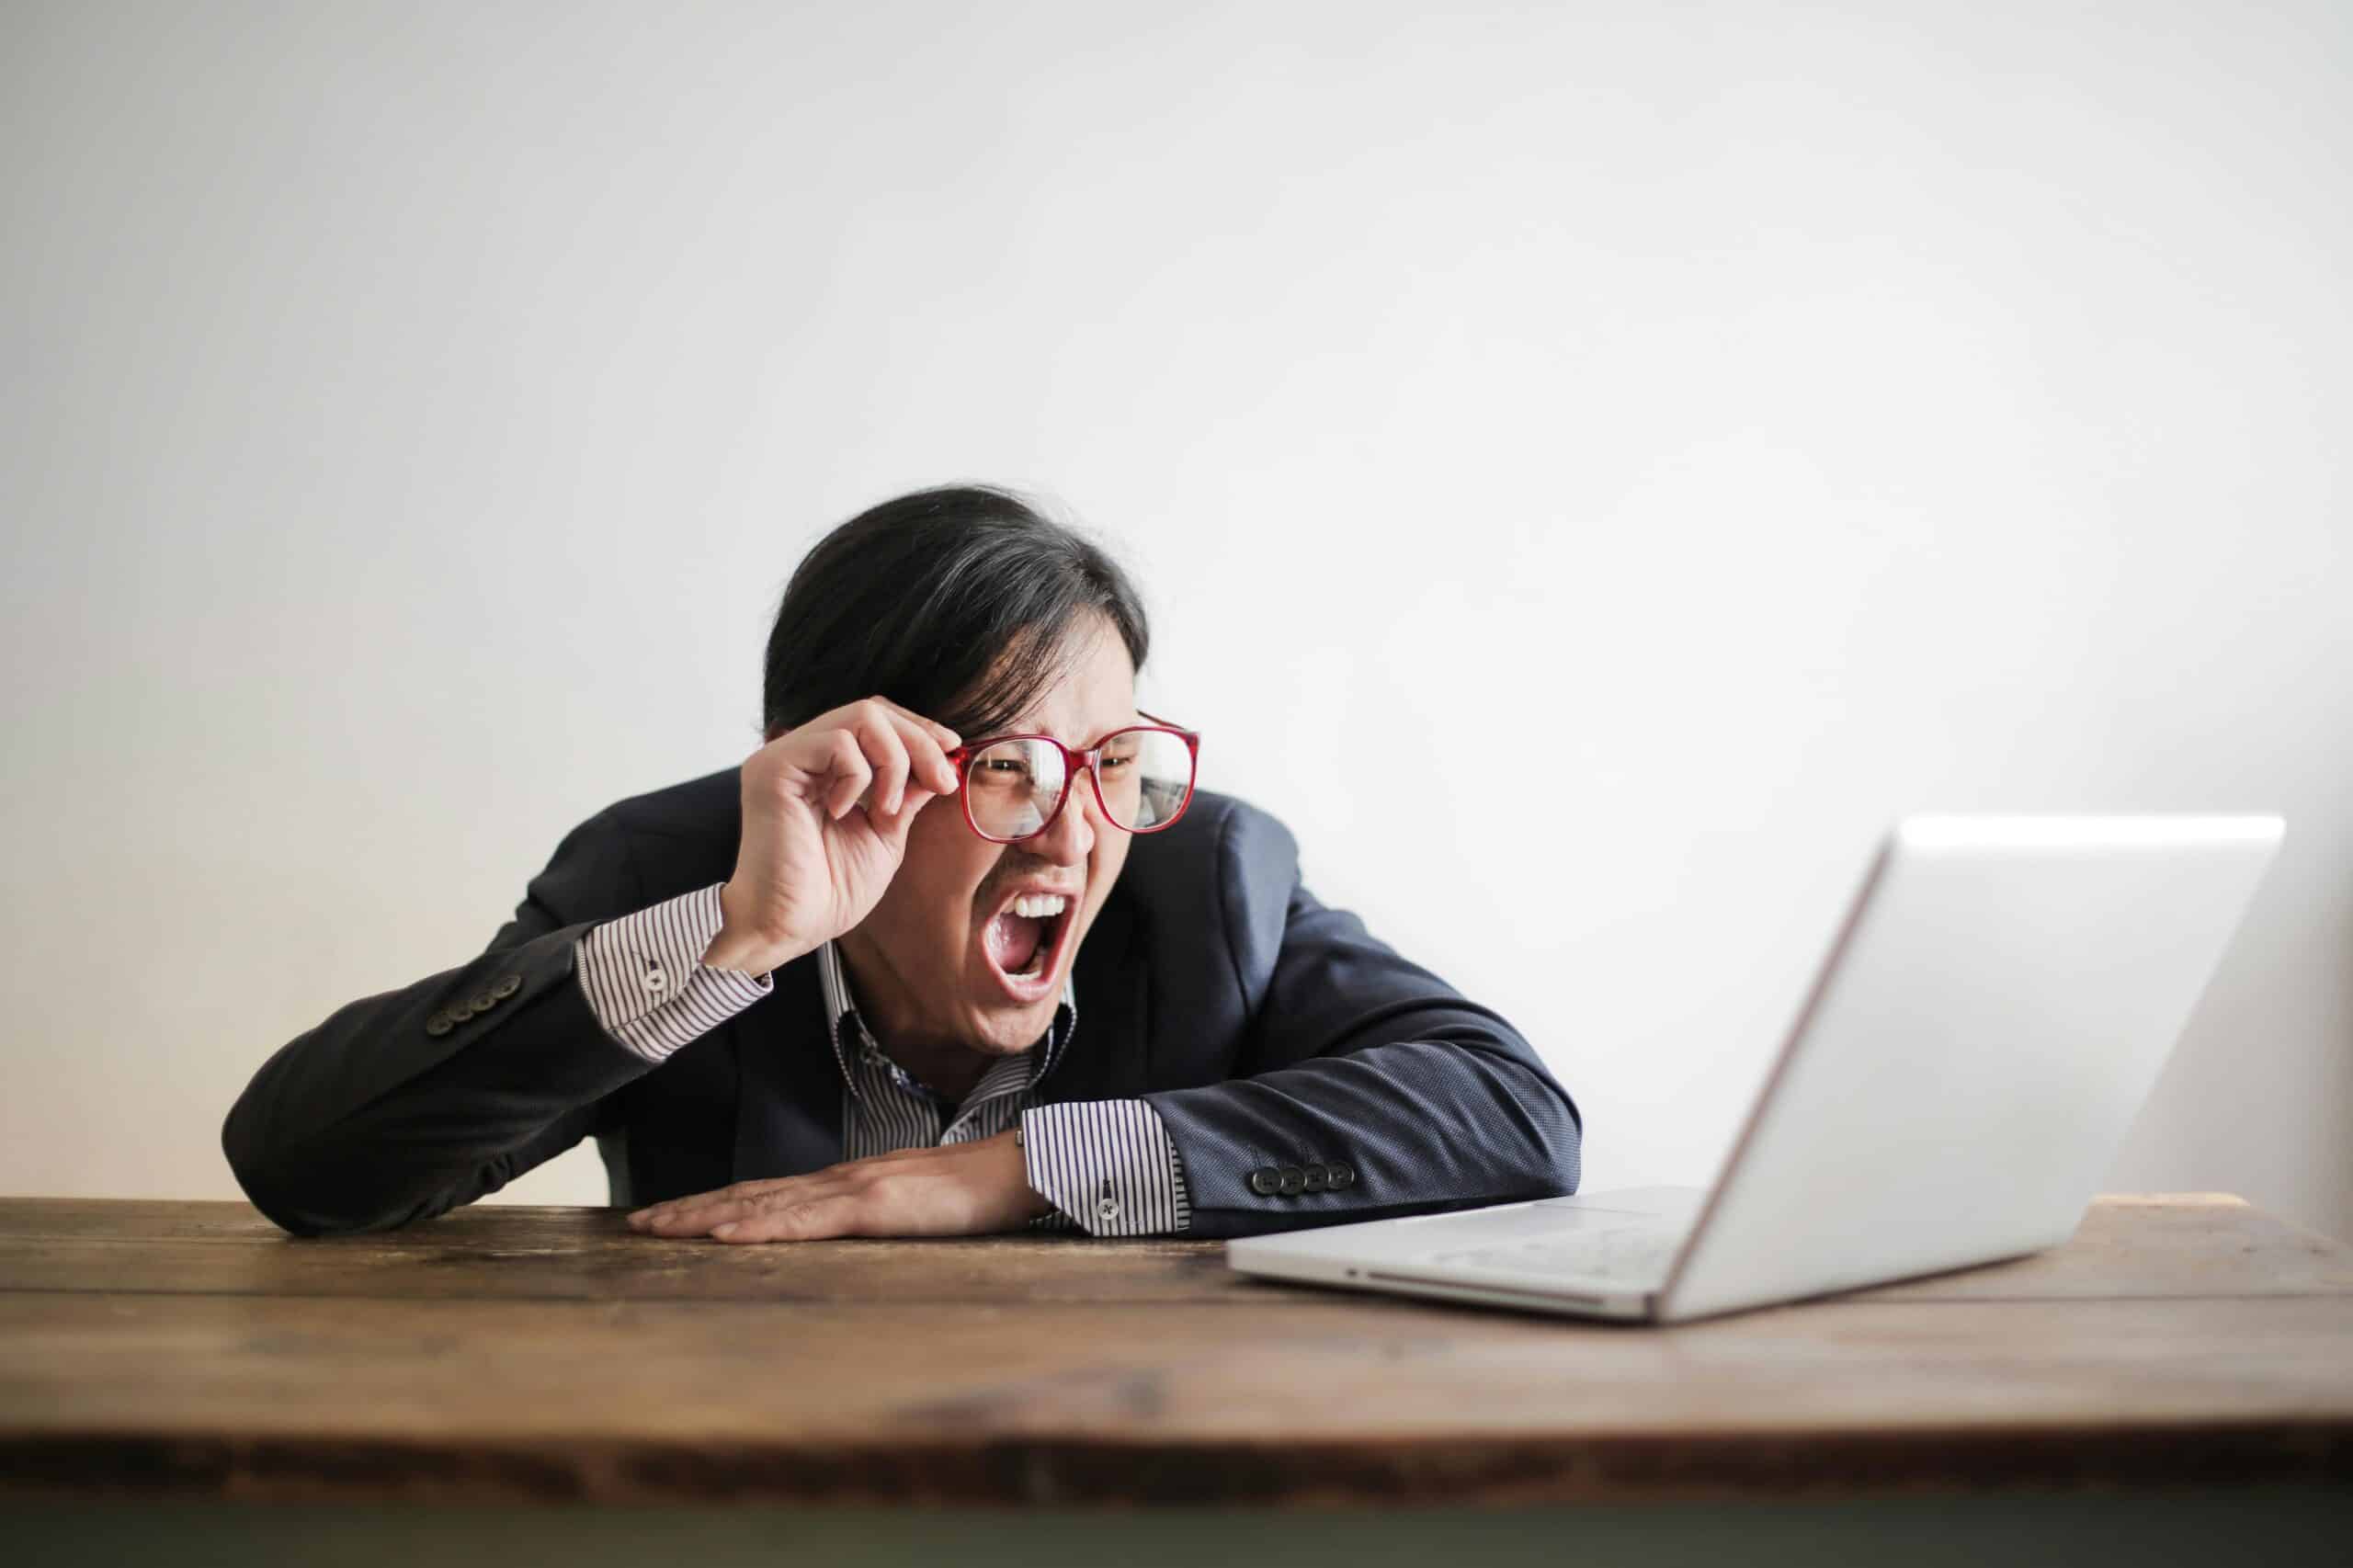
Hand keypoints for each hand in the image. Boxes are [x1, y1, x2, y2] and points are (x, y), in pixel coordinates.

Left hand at [624, 1130, 1052, 1241]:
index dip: (718, 1204)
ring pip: (766, 1203)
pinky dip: (760, 1225)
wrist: (1021, 1168)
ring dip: (708, 1216)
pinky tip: (726, 1234)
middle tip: (638, 1223)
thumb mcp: (915, 1210)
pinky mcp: (876, 1204)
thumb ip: (878, 1218)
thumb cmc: (978, 1192)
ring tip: (661, 1228)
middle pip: (752, 1193)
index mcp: (849, 1184)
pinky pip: (807, 1219)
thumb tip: (847, 1235)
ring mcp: (856, 1188)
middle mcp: (842, 1179)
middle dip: (692, 1208)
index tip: (673, 1216)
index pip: (769, 1193)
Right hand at [702, 696, 962, 974]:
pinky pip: (836, 743)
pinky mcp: (772, 768)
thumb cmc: (829, 892)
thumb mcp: (884, 834)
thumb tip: (939, 762)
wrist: (790, 927)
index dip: (917, 729)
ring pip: (860, 717)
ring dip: (893, 762)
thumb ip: (905, 794)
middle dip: (918, 741)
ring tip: (885, 810)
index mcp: (823, 768)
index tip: (951, 750)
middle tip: (941, 781)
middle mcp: (801, 754)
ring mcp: (784, 757)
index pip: (875, 720)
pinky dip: (858, 776)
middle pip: (873, 710)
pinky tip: (844, 812)